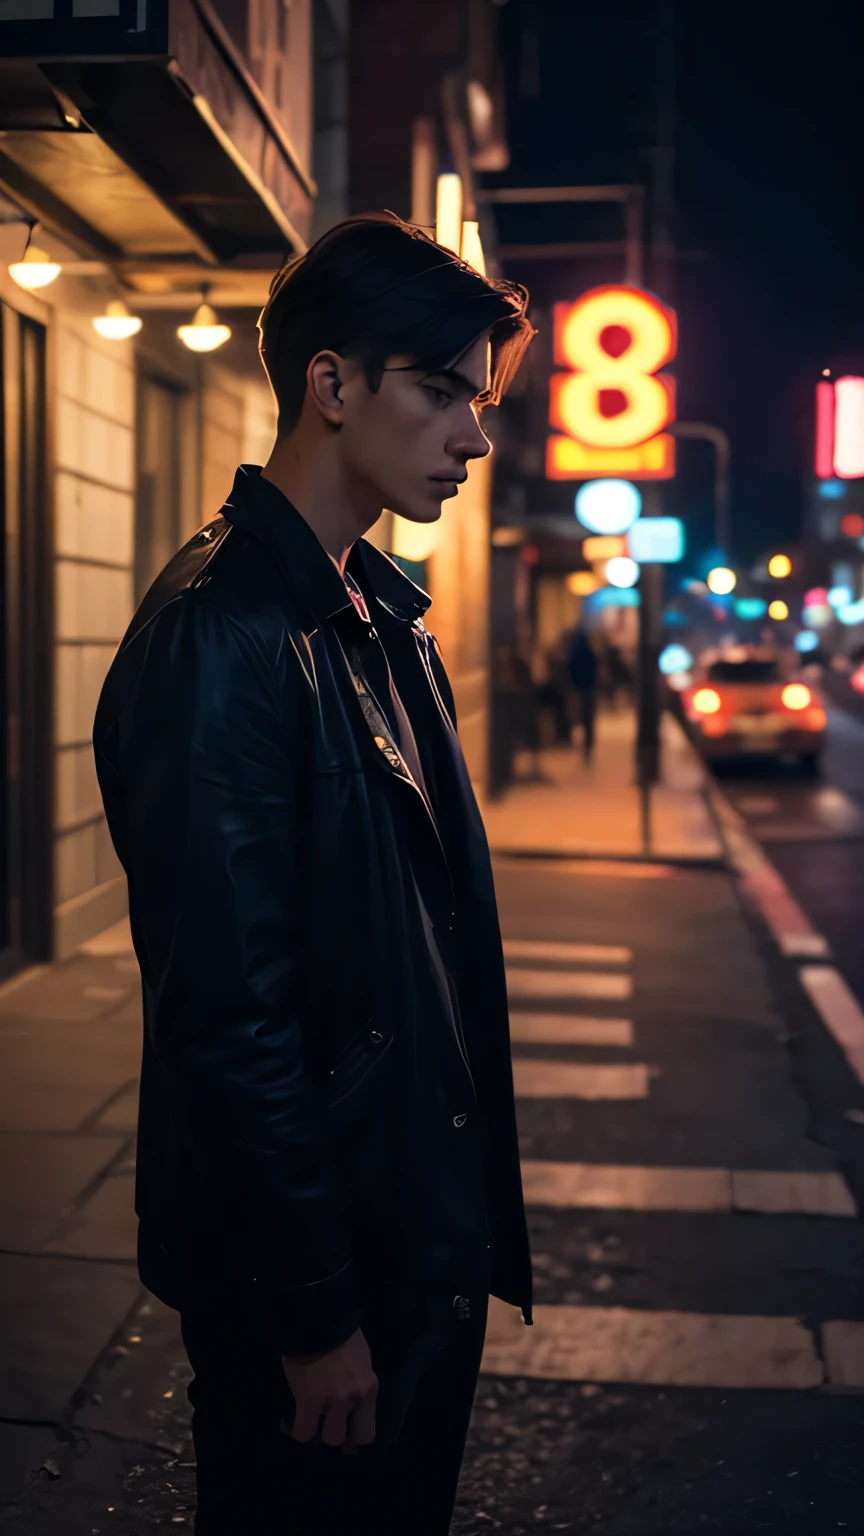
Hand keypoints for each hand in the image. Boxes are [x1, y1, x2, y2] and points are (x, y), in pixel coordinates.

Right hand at [282, 1328, 377, 1450]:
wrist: (318, 1320)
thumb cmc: (340, 1335)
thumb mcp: (360, 1361)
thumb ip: (357, 1385)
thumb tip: (350, 1406)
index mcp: (369, 1388)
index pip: (367, 1433)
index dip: (354, 1437)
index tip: (346, 1432)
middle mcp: (354, 1399)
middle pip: (348, 1440)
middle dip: (338, 1435)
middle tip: (328, 1424)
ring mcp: (332, 1402)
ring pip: (329, 1439)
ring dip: (320, 1431)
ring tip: (313, 1416)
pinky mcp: (309, 1402)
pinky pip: (303, 1432)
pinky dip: (300, 1428)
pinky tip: (299, 1418)